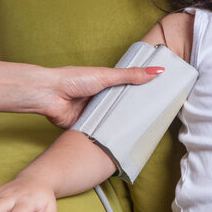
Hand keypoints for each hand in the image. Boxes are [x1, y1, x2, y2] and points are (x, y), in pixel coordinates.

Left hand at [43, 66, 163, 127]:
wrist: (49, 95)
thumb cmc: (73, 79)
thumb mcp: (106, 75)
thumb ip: (130, 75)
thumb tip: (157, 71)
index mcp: (107, 84)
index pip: (130, 89)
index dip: (144, 94)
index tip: (162, 98)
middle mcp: (102, 99)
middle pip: (123, 107)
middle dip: (135, 113)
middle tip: (157, 118)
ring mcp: (95, 114)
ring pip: (114, 121)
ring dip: (122, 125)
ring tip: (145, 131)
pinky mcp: (87, 127)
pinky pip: (102, 132)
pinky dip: (109, 135)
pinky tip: (123, 140)